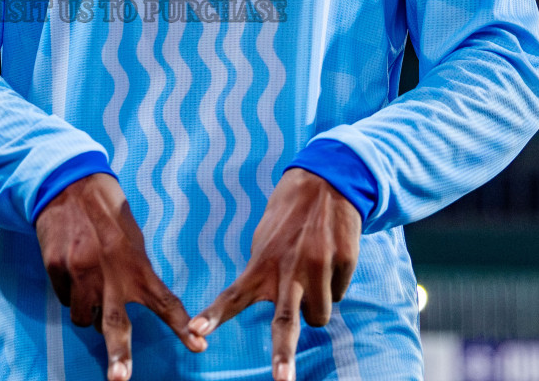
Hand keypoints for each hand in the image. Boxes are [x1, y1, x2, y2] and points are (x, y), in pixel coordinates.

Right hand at [35, 173, 205, 379]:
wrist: (70, 184)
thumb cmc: (109, 214)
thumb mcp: (132, 240)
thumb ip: (136, 273)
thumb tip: (138, 304)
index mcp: (136, 264)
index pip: (165, 301)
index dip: (182, 327)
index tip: (199, 347)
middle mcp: (109, 271)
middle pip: (115, 324)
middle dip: (119, 354)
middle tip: (120, 378)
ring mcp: (80, 272)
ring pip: (84, 318)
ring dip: (89, 312)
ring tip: (90, 284)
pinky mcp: (57, 269)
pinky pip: (65, 298)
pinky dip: (70, 292)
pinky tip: (72, 268)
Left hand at [188, 168, 360, 380]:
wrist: (326, 182)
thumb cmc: (289, 217)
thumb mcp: (264, 241)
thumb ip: (263, 274)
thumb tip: (276, 309)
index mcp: (263, 263)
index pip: (233, 295)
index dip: (214, 317)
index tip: (195, 333)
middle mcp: (289, 269)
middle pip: (286, 323)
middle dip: (283, 356)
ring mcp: (318, 267)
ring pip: (319, 316)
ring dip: (316, 303)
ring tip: (312, 271)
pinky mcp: (343, 262)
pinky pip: (339, 294)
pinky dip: (334, 284)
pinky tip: (329, 258)